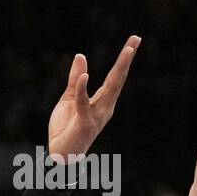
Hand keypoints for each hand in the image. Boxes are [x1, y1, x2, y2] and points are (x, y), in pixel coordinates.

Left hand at [47, 35, 139, 157]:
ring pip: (110, 89)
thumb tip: (81, 56)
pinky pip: (84, 104)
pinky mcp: (85, 124)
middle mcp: (105, 107)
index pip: (115, 77)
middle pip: (118, 79)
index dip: (124, 59)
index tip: (134, 41)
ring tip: (127, 51)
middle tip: (136, 40)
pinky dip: (83, 90)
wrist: (60, 155)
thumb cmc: (66, 129)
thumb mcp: (70, 98)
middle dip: (126, 59)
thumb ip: (76, 79)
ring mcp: (97, 116)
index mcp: (102, 101)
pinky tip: (85, 75)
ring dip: (119, 69)